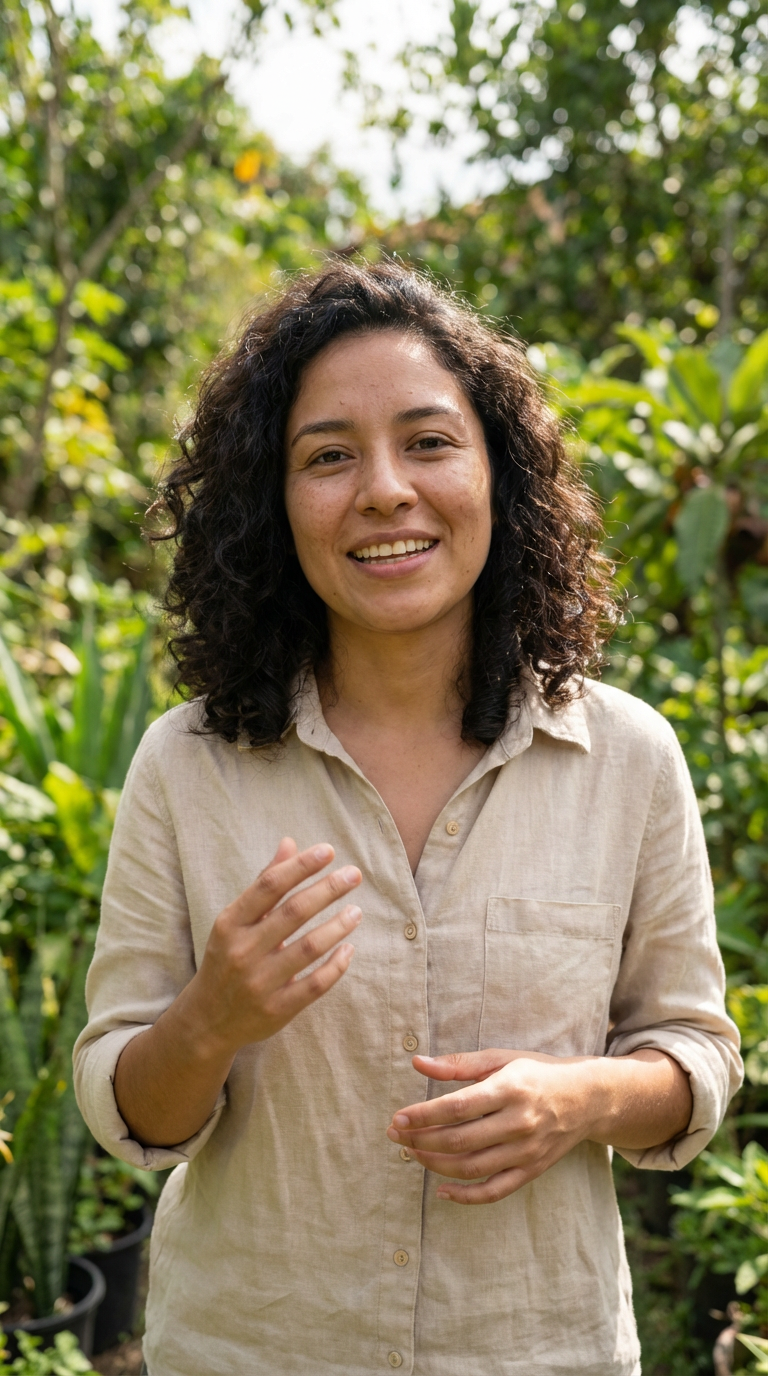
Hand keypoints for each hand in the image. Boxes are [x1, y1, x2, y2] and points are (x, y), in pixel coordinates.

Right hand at [190, 837, 361, 1056]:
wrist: (206, 1020)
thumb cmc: (228, 958)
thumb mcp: (236, 921)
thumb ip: (264, 884)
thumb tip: (290, 843)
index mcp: (230, 923)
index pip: (269, 886)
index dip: (300, 866)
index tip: (329, 851)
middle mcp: (243, 951)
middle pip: (293, 913)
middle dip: (328, 889)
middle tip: (354, 875)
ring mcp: (259, 983)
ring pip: (308, 948)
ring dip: (337, 926)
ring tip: (356, 911)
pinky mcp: (276, 1010)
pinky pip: (314, 985)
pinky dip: (336, 966)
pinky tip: (349, 949)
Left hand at [386, 1048, 606, 1205]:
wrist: (587, 1098)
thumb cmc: (537, 1072)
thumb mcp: (501, 1058)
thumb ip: (458, 1064)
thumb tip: (417, 1063)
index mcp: (510, 1088)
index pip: (458, 1107)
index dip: (424, 1115)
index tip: (398, 1118)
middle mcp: (519, 1122)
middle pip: (460, 1140)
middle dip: (420, 1140)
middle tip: (396, 1135)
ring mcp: (526, 1151)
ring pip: (471, 1168)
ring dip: (435, 1164)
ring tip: (411, 1153)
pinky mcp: (531, 1170)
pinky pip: (494, 1191)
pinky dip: (465, 1196)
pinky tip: (440, 1189)